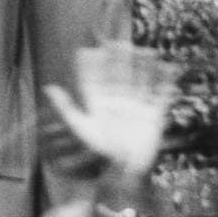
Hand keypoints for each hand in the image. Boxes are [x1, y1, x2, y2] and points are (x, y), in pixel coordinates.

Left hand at [46, 41, 177, 188]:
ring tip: (146, 52)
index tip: (89, 49)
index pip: (94, 79)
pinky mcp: (153, 117)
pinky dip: (166, 83)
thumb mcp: (81, 129)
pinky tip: (169, 68)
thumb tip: (48, 88)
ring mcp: (136, 108)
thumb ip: (66, 109)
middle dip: (120, 60)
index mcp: (99, 104)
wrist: (125, 173)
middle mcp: (117, 103)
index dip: (92, 64)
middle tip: (119, 43)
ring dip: (144, 68)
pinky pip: (160, 96)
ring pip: (140, 82)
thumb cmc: (100, 154)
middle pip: (119, 76)